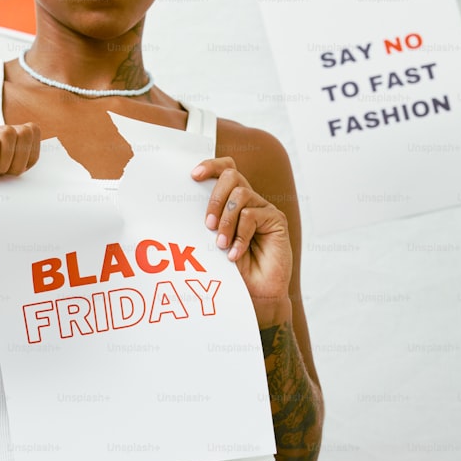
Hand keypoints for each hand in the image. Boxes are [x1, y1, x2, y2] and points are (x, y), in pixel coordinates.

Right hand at [0, 123, 41, 262]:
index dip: (30, 157)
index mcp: (5, 147)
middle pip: (22, 130)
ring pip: (7, 133)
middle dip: (18, 161)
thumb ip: (32, 162)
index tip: (17, 177)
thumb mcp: (24, 184)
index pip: (32, 131)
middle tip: (2, 178)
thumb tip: (54, 155)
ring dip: (2, 164)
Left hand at [192, 157, 292, 323]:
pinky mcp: (276, 221)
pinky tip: (235, 254)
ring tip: (221, 244)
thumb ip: (207, 221)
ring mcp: (263, 209)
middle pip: (232, 176)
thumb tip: (184, 203)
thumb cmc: (233, 270)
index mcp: (232, 202)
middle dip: (215, 197)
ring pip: (241, 195)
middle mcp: (249, 201)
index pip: (225, 170)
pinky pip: (252, 216)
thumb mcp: (212, 242)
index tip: (193, 176)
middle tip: (207, 224)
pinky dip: (240, 236)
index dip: (211, 166)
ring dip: (226, 220)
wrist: (255, 294)